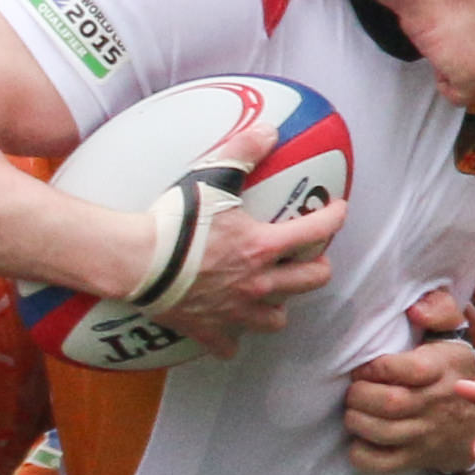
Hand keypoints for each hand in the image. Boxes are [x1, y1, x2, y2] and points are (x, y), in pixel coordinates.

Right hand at [144, 122, 343, 357]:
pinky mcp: (210, 330)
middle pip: (311, 281)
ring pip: (276, 320)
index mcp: (264, 247)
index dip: (334, 217)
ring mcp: (236, 312)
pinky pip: (230, 345)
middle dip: (317, 268)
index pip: (317, 231)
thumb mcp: (211, 178)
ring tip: (271, 293)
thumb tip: (269, 129)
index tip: (337, 210)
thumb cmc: (176, 222)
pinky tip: (228, 326)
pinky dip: (231, 337)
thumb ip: (242, 152)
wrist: (137, 262)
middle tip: (309, 257)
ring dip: (278, 306)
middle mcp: (259, 284)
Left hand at [344, 289, 474, 474]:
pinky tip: (360, 438)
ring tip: (354, 411)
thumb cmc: (456, 372)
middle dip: (359, 395)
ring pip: (382, 432)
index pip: (409, 369)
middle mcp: (436, 403)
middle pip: (389, 403)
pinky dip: (360, 453)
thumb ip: (439, 310)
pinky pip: (381, 463)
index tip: (365, 367)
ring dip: (356, 421)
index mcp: (443, 369)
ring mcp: (426, 435)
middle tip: (354, 390)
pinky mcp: (416, 458)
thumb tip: (415, 310)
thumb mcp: (455, 335)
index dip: (378, 368)